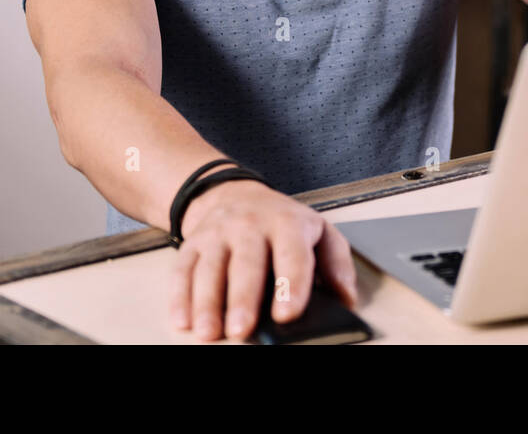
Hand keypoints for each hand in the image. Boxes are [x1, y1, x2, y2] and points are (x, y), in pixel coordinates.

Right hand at [168, 178, 357, 341]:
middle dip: (243, 298)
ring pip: (210, 268)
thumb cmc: (283, 223)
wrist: (235, 193)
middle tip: (242, 330)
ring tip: (209, 332)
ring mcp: (218, 233)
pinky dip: (180, 297)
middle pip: (246, 263)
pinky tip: (182, 320)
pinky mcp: (193, 243)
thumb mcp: (319, 231)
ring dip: (207, 302)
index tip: (288, 314)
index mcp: (287, 223)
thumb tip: (347, 300)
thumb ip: (336, 264)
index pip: (292, 254)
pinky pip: (183, 270)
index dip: (290, 284)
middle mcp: (250, 224)